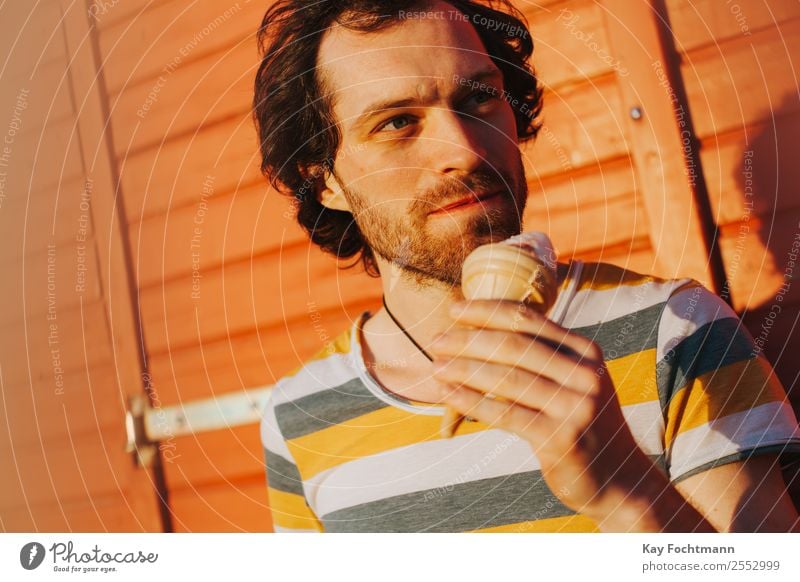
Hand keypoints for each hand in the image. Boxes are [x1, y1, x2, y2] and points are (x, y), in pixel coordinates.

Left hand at [428, 299, 657, 520]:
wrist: (618, 478)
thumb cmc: (581, 423)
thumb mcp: (572, 382)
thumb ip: (540, 356)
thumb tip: (480, 329)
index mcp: (586, 352)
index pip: (528, 319)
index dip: (486, 311)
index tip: (453, 309)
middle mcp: (585, 375)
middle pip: (514, 346)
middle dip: (469, 339)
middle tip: (435, 340)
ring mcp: (575, 407)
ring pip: (507, 379)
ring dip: (464, 370)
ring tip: (435, 367)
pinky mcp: (560, 439)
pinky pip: (506, 414)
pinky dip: (472, 402)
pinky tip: (448, 395)